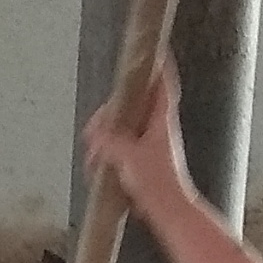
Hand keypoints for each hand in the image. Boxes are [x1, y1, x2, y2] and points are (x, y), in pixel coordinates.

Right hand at [84, 54, 197, 230]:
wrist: (170, 213)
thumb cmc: (159, 184)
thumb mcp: (129, 157)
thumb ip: (110, 142)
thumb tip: (96, 134)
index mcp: (161, 121)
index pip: (161, 85)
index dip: (158, 66)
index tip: (154, 49)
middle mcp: (157, 130)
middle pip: (133, 107)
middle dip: (110, 114)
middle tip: (94, 126)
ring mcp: (150, 146)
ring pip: (124, 130)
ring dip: (105, 140)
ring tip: (93, 157)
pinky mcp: (142, 163)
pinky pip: (121, 151)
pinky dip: (107, 156)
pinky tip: (97, 168)